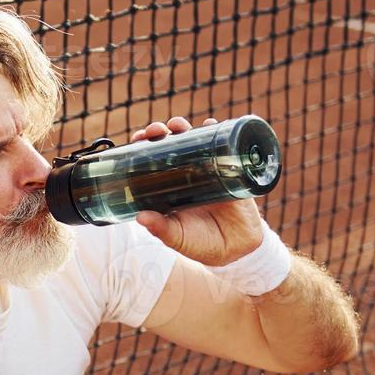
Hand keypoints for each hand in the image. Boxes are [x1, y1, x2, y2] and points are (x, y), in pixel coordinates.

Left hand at [130, 116, 264, 266]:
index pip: (151, 161)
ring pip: (193, 142)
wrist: (237, 249)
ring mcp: (207, 171)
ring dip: (184, 128)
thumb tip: (140, 217)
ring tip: (178, 126)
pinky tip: (210, 124)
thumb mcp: (178, 237)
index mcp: (168, 188)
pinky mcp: (229, 171)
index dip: (143, 147)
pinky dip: (217, 132)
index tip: (137, 138)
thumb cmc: (202, 243)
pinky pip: (224, 147)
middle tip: (157, 130)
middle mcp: (185, 175)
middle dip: (160, 132)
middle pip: (169, 146)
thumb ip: (161, 229)